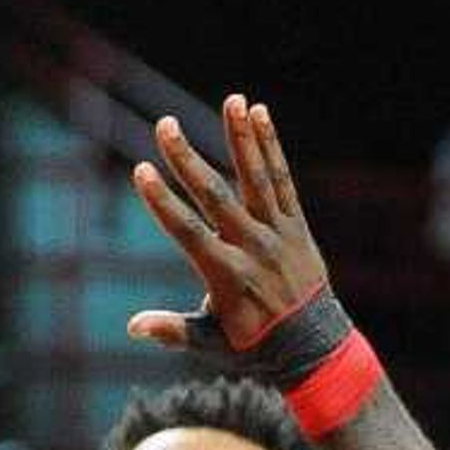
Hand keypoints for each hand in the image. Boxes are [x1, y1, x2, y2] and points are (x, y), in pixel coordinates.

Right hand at [128, 96, 329, 354]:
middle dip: (188, 160)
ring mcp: (279, 233)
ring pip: (256, 179)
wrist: (316, 348)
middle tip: (164, 125)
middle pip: (216, 197)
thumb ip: (173, 331)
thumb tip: (133, 326)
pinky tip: (259, 115)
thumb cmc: (255, 348)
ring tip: (232, 101)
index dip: (162, 202)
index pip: (188, 232)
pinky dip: (271, 147)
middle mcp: (253, 248)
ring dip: (242, 138)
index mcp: (226, 276)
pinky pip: (282, 180)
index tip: (141, 171)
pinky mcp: (296, 225)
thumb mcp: (212, 344)